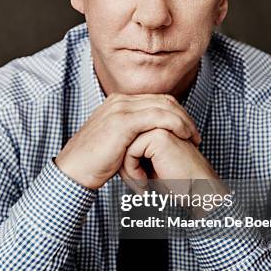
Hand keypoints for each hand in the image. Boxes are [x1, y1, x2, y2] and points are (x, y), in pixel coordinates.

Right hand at [54, 93, 200, 188]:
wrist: (74, 170)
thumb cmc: (95, 163)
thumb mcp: (116, 143)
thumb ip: (132, 136)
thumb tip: (148, 142)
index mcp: (119, 102)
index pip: (156, 100)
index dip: (176, 113)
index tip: (188, 130)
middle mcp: (120, 101)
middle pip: (163, 100)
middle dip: (184, 116)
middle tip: (196, 134)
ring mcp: (121, 109)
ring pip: (164, 106)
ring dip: (183, 121)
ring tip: (194, 137)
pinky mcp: (123, 122)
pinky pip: (158, 117)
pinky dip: (175, 125)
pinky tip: (184, 136)